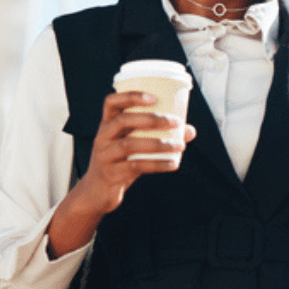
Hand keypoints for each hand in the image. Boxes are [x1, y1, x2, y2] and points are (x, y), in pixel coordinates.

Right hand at [48, 91, 196, 259]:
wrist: (98, 192)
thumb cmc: (121, 161)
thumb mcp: (135, 144)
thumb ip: (159, 135)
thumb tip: (190, 130)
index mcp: (107, 124)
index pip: (111, 102)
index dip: (131, 96)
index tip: (154, 97)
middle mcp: (102, 137)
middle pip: (123, 120)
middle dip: (151, 119)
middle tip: (175, 122)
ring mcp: (104, 156)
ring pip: (129, 144)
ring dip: (158, 144)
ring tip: (180, 146)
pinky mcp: (110, 174)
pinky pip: (135, 166)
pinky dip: (157, 164)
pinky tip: (173, 163)